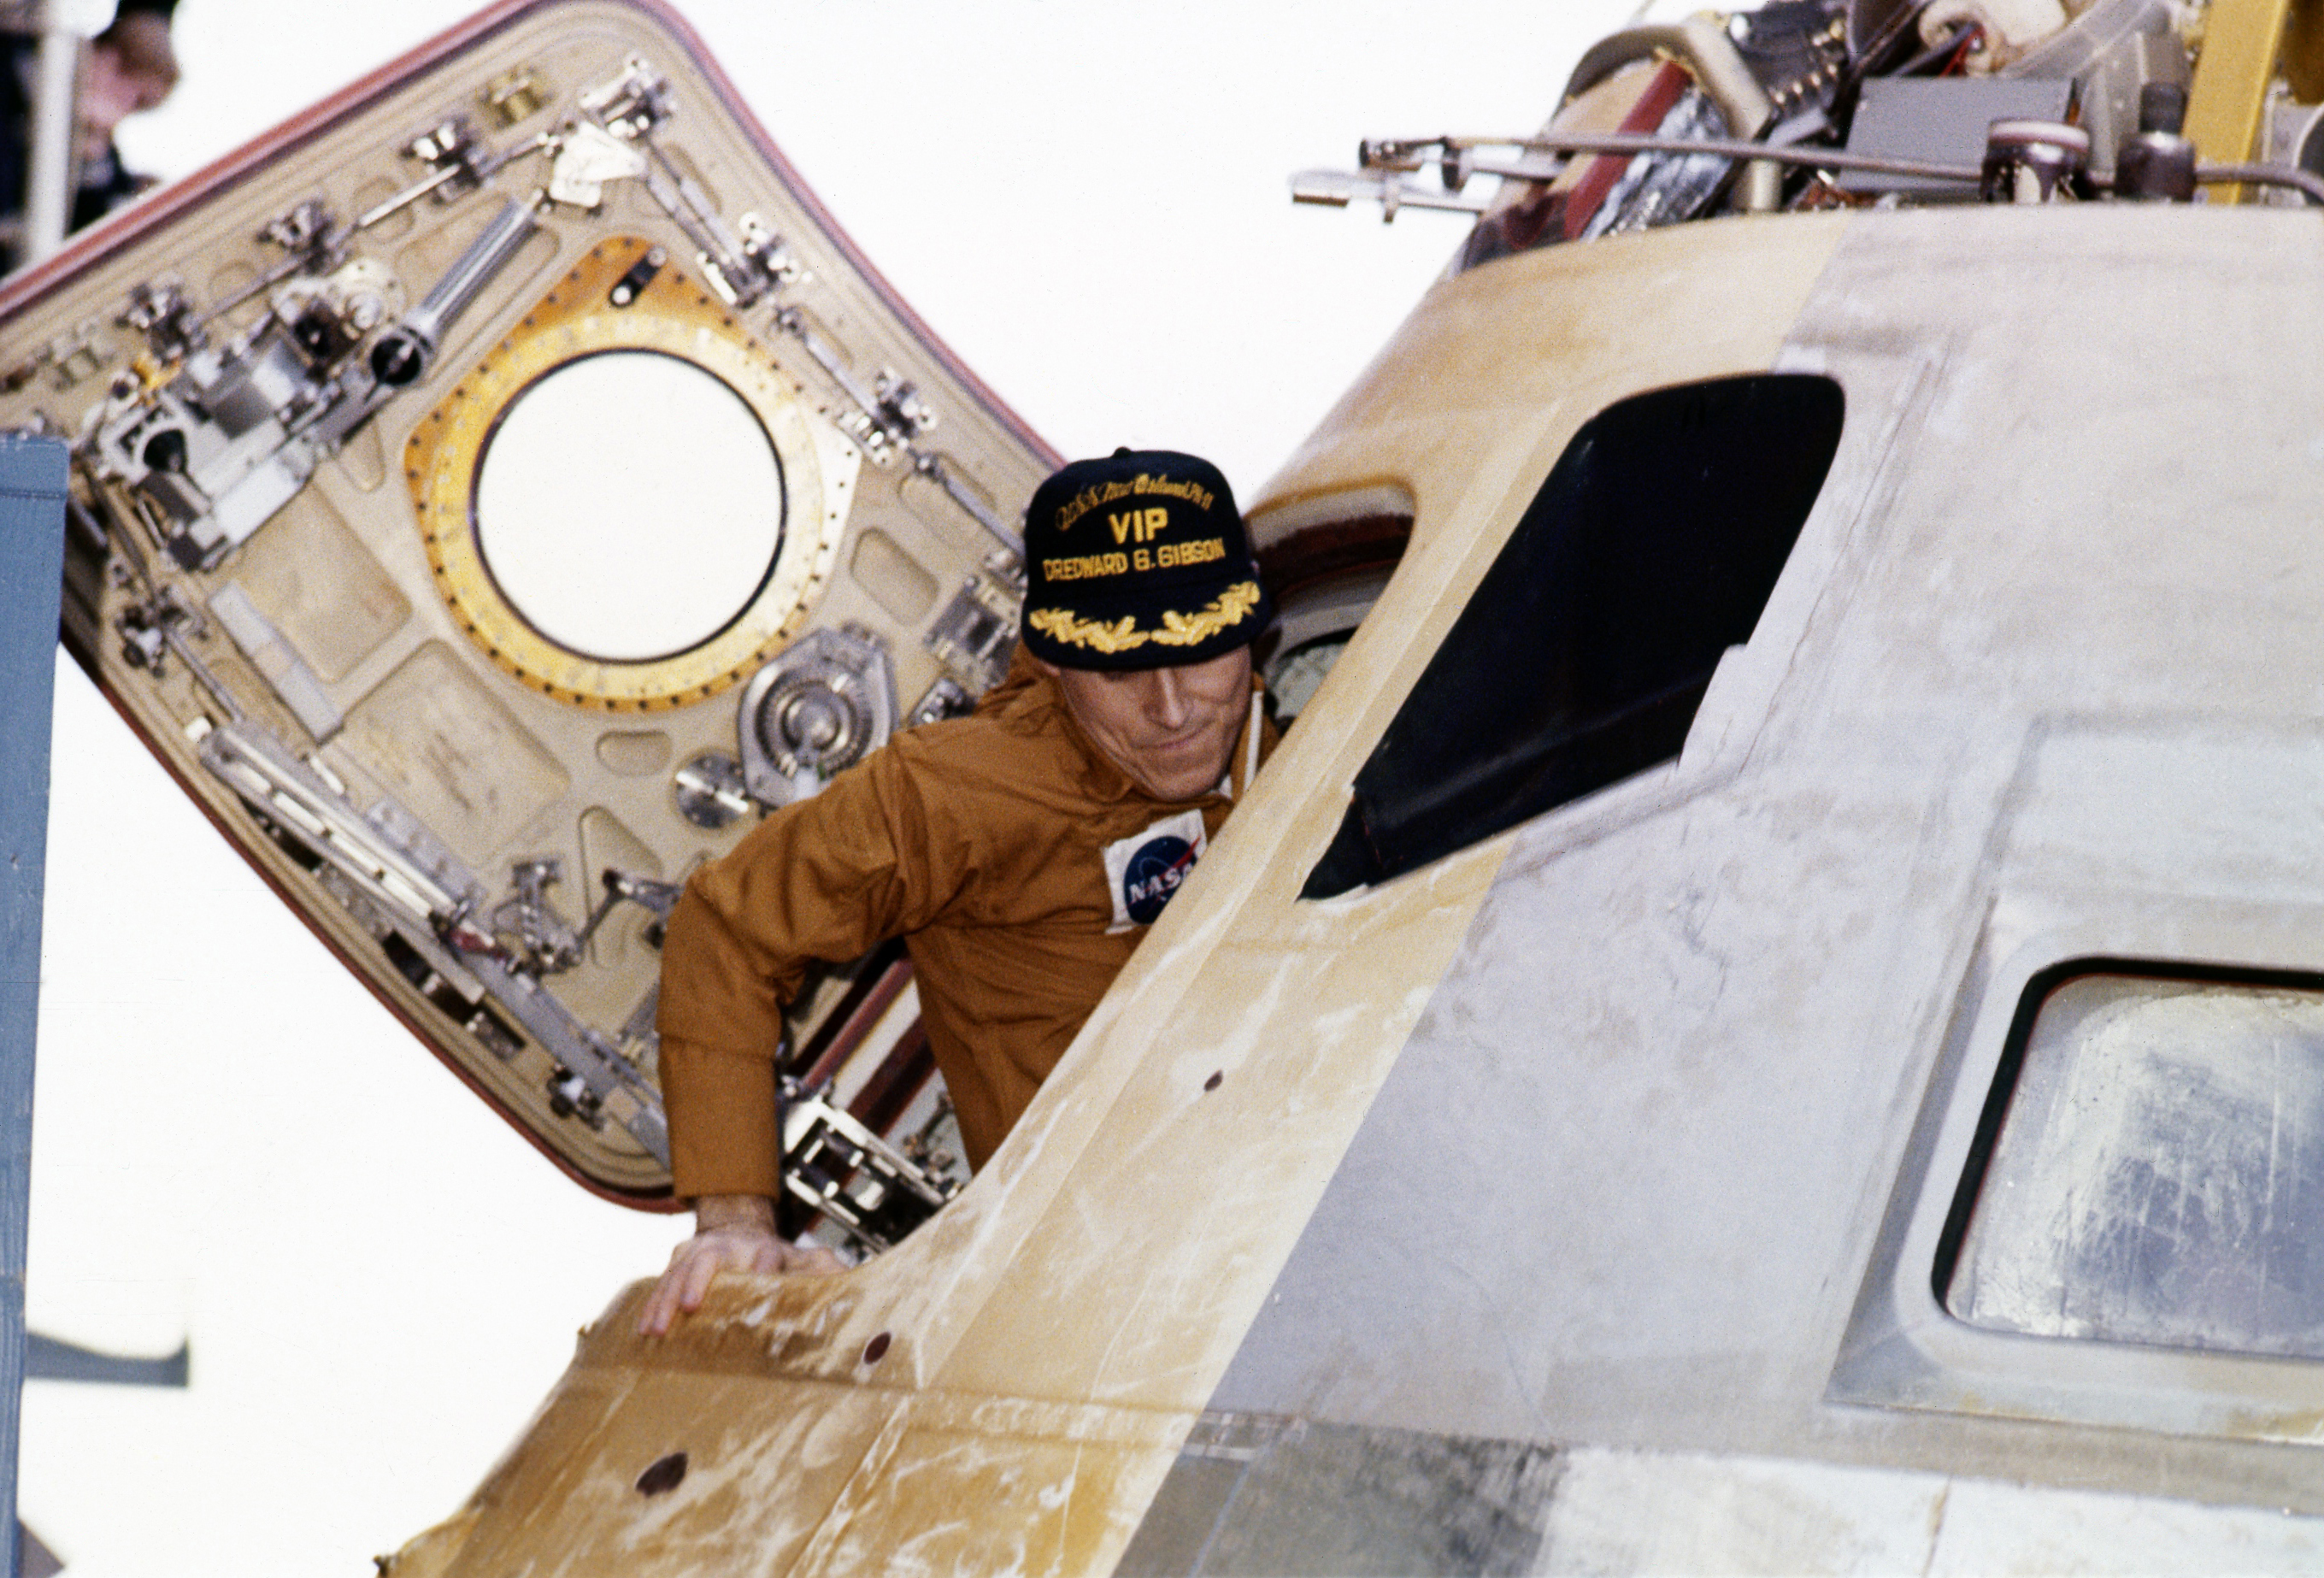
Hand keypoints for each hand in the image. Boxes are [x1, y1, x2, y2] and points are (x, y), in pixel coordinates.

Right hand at [637, 1194, 845, 1335]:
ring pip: (677, 1272)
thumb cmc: (774, 1259)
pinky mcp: (677, 1260)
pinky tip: (642, 1330)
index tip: (760, 1278)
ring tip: (655, 1331)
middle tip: (689, 1305)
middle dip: (697, 1279)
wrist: (738, 1228)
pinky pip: (660, 1282)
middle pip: (709, 1259)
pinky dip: (651, 1305)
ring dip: (664, 1300)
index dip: (762, 1265)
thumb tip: (846, 1284)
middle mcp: (727, 1246)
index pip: (765, 1254)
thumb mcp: (802, 1260)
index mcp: (762, 1248)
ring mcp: (698, 1250)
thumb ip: (822, 1271)